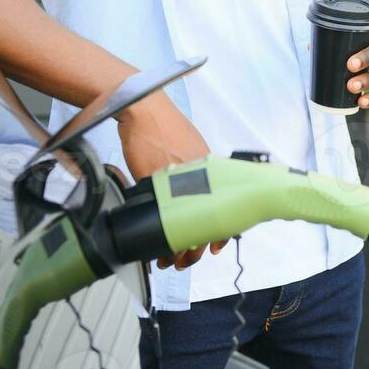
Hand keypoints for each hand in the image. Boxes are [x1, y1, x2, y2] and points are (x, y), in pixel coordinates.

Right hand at [116, 92, 226, 268]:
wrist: (144, 109)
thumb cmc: (165, 126)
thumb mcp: (191, 148)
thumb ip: (197, 170)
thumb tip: (198, 190)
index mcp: (210, 169)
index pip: (223, 209)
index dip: (221, 232)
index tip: (217, 246)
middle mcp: (197, 177)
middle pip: (203, 223)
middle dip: (196, 249)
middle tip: (188, 259)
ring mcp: (176, 180)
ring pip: (182, 225)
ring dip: (177, 247)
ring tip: (171, 258)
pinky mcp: (153, 181)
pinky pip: (158, 216)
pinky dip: (158, 234)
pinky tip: (156, 244)